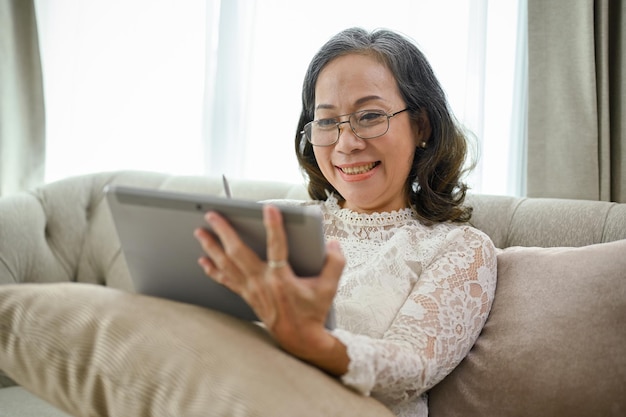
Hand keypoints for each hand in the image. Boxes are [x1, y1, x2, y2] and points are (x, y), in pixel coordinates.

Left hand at [194, 204, 347, 373]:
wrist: (300, 339)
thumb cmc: (314, 312)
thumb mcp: (330, 287)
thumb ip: (335, 262)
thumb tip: (333, 243)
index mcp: (282, 279)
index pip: (277, 246)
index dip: (273, 226)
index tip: (268, 208)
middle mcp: (262, 283)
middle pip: (238, 253)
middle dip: (223, 231)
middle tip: (212, 214)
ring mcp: (251, 290)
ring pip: (226, 265)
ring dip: (211, 247)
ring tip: (200, 231)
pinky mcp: (247, 296)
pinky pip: (225, 281)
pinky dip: (213, 270)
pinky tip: (203, 260)